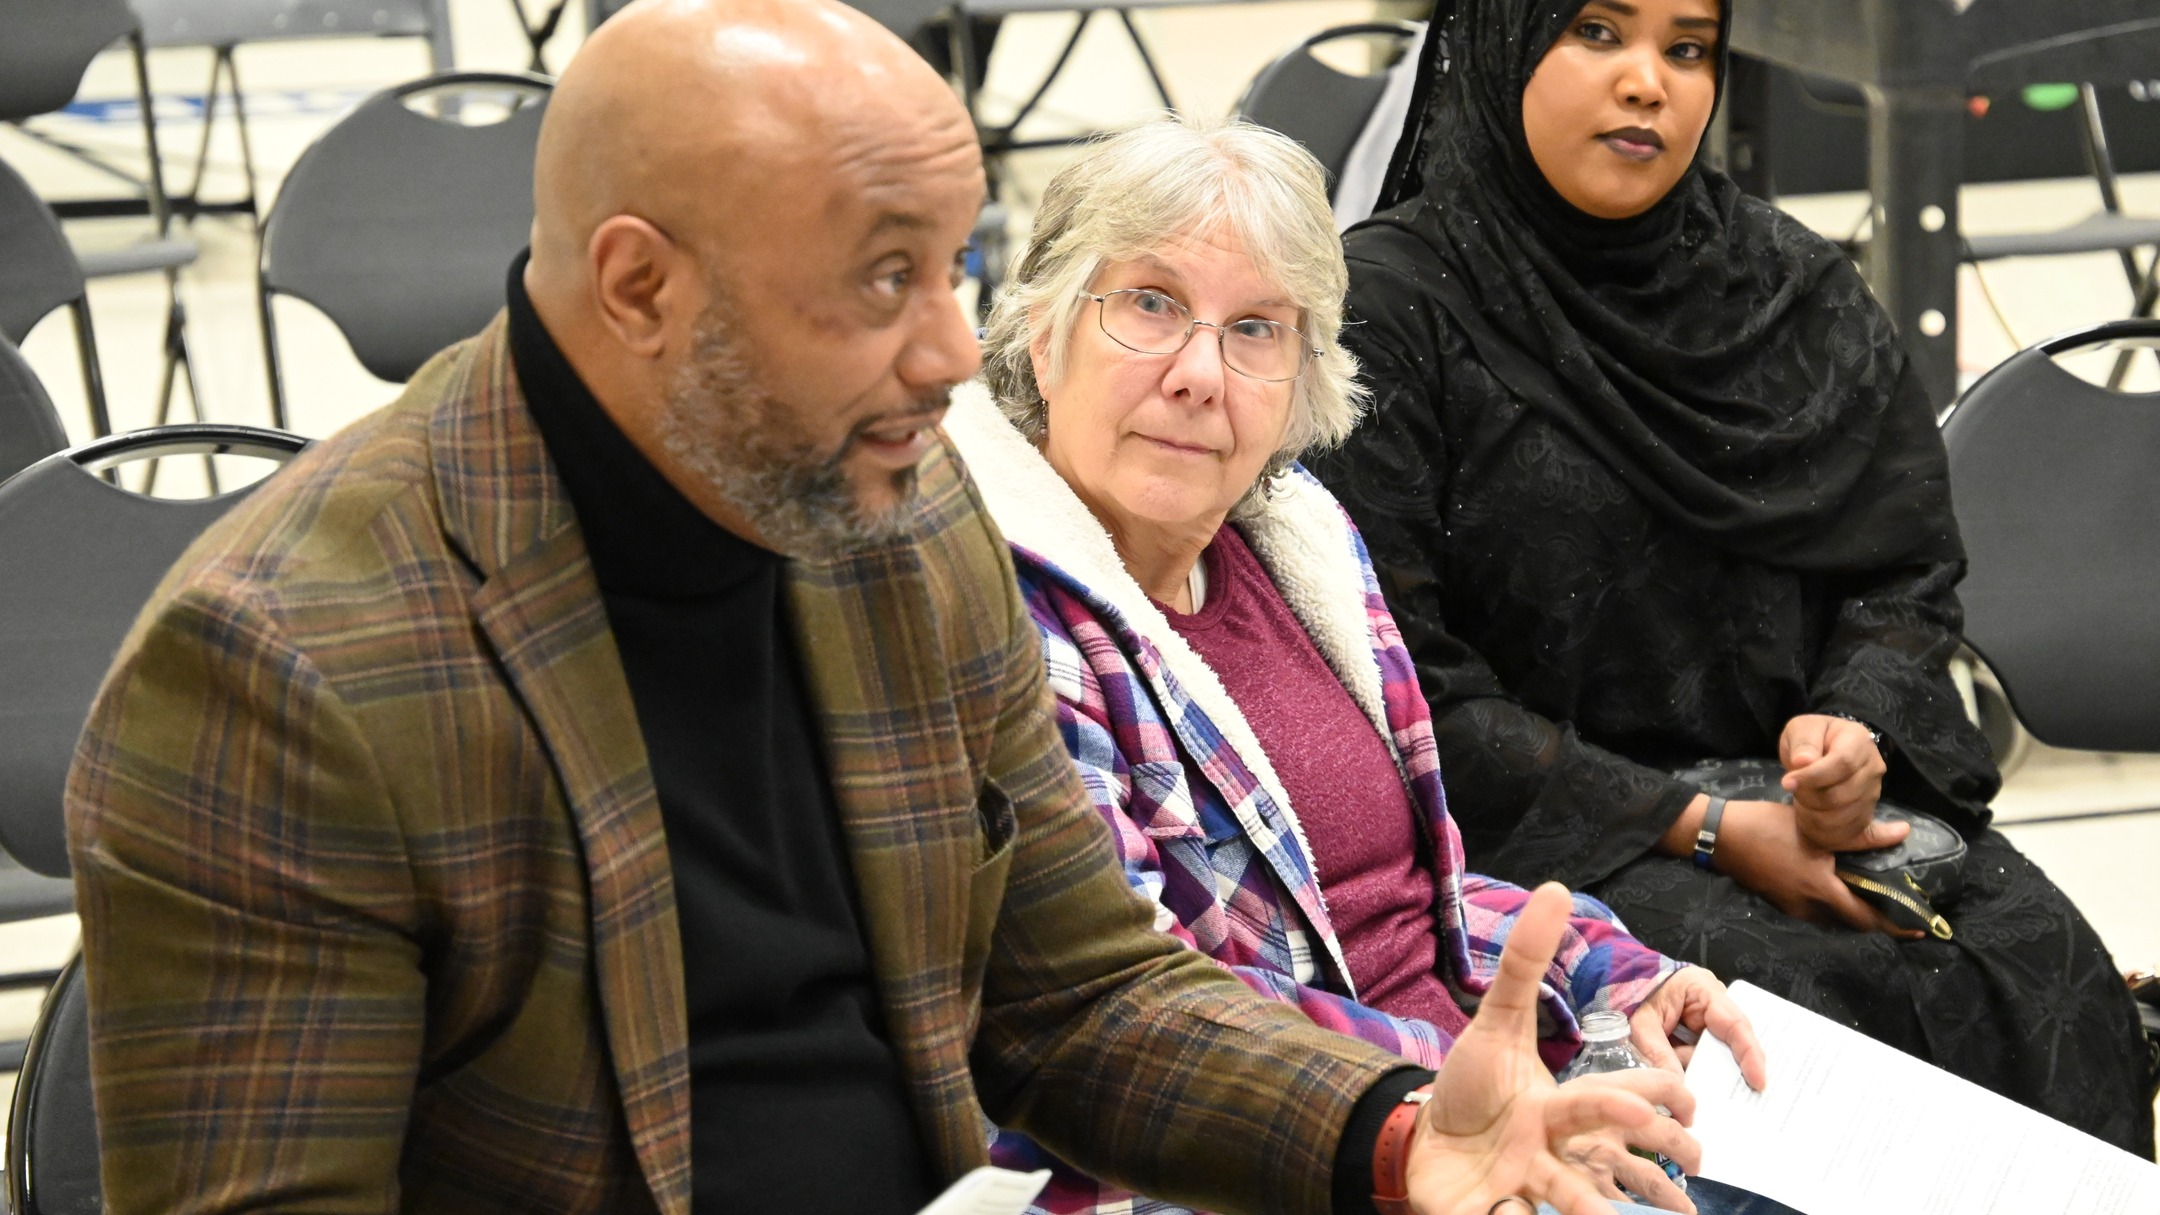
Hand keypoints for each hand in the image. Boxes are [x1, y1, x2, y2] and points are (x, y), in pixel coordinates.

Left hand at [1405, 883, 1701, 1214]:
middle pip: (1617, 1158)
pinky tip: (1514, 1213)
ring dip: (1596, 1208)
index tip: (1684, 1098)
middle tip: (1691, 1163)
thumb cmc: (1468, 1090)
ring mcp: (1532, 1185)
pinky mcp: (1500, 1212)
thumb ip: (1525, 964)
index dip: (1657, 1096)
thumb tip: (1555, 889)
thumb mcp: (1495, 1025)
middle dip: (1654, 1167)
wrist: (1420, 1141)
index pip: (1625, 1098)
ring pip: (1580, 1201)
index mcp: (1566, 1107)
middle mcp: (1560, 1151)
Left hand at [1627, 967, 1767, 1090]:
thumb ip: (1658, 1053)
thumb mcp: (1640, 1024)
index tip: (1758, 1081)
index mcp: (1703, 989)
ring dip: (1709, 1074)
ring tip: (1705, 1097)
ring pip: (1718, 1054)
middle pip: (1734, 1042)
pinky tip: (1692, 1088)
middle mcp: (1713, 1004)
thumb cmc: (1632, 997)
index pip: (1735, 1023)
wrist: (1617, 985)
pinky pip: (1704, 1058)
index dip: (1750, 1054)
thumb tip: (1678, 1087)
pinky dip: (1698, 1072)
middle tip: (1742, 1100)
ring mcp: (1708, 1021)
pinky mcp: (1699, 1036)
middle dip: (1733, 1071)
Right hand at [1714, 800, 1918, 937]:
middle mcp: (1808, 906)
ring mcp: (1792, 907)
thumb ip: (1861, 836)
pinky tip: (1839, 886)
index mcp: (1820, 889)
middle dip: (1878, 920)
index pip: (1866, 917)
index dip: (1895, 926)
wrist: (1719, 835)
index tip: (1921, 928)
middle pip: (1852, 922)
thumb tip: (1902, 833)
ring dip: (1855, 912)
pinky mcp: (1781, 901)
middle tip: (1901, 910)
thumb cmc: (1767, 826)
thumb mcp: (1816, 827)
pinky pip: (1817, 910)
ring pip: (1834, 917)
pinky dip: (1835, 904)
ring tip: (1874, 897)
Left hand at [1778, 714, 1900, 852]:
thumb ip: (1803, 742)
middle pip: (1843, 794)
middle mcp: (1873, 768)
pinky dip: (1832, 835)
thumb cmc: (1811, 737)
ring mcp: (1874, 793)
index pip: (1842, 763)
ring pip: (1846, 817)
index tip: (1787, 782)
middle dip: (1810, 797)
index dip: (1813, 776)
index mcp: (1859, 741)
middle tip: (1792, 790)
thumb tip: (1804, 761)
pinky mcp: (1868, 814)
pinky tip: (1819, 829)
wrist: (1822, 750)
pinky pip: (1856, 834)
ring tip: (1800, 802)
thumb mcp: (1801, 729)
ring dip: (1815, 816)